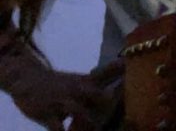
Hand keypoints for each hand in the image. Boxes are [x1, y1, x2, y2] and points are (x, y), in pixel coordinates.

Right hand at [2, 57, 121, 130]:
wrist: (28, 80)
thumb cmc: (63, 83)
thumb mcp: (85, 78)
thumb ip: (107, 74)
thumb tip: (127, 65)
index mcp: (89, 81)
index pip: (109, 73)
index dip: (122, 71)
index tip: (134, 74)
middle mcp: (78, 89)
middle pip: (98, 94)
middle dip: (108, 102)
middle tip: (125, 117)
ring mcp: (62, 101)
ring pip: (80, 112)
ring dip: (90, 124)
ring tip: (98, 130)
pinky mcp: (47, 114)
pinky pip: (58, 128)